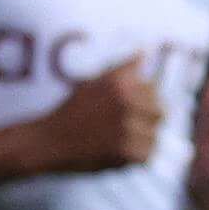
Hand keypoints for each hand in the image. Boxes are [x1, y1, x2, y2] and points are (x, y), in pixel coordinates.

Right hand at [24, 55, 165, 176]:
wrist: (47, 141)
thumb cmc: (71, 111)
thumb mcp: (94, 82)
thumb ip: (123, 69)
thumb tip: (145, 51)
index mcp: (121, 83)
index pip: (154, 90)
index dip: (145, 100)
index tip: (133, 109)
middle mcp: (127, 102)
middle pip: (161, 112)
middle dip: (148, 120)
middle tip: (128, 127)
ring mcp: (127, 127)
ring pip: (155, 135)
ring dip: (142, 141)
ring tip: (120, 142)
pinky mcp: (125, 151)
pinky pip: (147, 155)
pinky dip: (135, 158)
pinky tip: (119, 154)